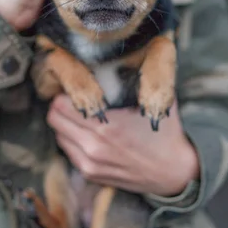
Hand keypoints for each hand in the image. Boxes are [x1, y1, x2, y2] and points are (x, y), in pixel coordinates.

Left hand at [47, 94, 200, 196]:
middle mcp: (94, 146)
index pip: (62, 104)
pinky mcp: (90, 174)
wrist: (173, 172)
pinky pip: (68, 150)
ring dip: (65, 123)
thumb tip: (122, 54)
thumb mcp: (153, 101)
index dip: (66, 91)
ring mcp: (90, 163)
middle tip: (73, 98)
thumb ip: (137, 79)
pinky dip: (72, 139)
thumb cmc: (165, 131)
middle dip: (61, 105)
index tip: (76, 86)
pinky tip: (88, 132)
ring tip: (82, 115)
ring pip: (58, 135)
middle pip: (54, 119)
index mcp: (107, 126)